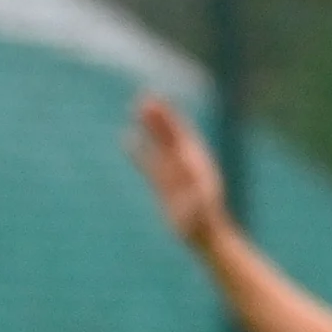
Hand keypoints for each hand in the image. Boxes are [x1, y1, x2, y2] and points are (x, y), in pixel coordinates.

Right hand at [128, 93, 229, 250]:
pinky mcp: (162, 183)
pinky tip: (126, 139)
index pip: (180, 135)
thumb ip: (197, 200)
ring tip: (135, 108)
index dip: (169, 118)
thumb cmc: (205, 222)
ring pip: (158, 145)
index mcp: (196, 163)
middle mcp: (186, 163)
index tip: (156, 102)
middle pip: (168, 135)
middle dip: (158, 117)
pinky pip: (148, 162)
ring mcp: (174, 172)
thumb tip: (199, 195)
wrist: (206, 234)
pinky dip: (138, 150)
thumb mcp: (202, 211)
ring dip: (149, 128)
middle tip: (143, 97)